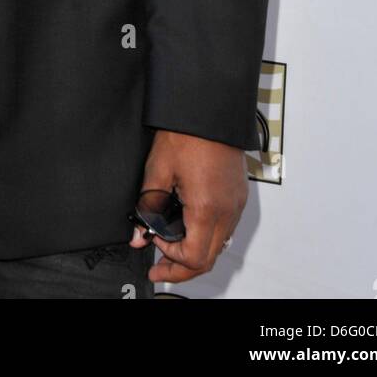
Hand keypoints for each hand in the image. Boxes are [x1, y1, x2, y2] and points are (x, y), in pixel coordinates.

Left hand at [129, 129, 247, 283]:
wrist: (209, 109)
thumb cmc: (186, 133)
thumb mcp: (158, 170)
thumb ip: (146, 207)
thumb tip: (138, 235)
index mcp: (207, 207)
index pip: (194, 257)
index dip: (171, 260)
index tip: (154, 246)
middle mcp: (227, 211)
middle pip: (209, 259)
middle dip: (183, 267)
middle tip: (160, 265)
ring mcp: (236, 204)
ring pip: (219, 246)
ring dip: (196, 252)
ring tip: (172, 246)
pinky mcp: (238, 196)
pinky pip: (225, 228)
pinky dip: (207, 235)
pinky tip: (189, 227)